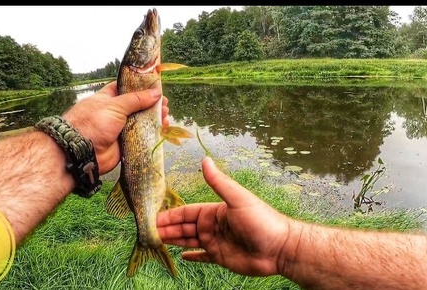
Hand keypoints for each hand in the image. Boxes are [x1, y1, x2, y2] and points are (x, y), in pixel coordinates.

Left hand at [62, 81, 169, 174]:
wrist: (82, 152)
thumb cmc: (93, 123)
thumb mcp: (115, 105)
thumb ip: (137, 99)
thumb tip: (156, 93)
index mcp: (108, 98)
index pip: (126, 88)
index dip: (141, 87)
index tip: (157, 87)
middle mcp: (114, 112)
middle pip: (137, 106)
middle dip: (152, 105)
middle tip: (164, 105)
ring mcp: (120, 128)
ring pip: (141, 122)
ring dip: (154, 119)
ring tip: (165, 116)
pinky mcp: (125, 144)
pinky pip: (141, 137)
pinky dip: (152, 134)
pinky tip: (162, 129)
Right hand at [157, 157, 292, 276]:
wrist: (280, 247)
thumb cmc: (261, 220)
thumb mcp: (237, 198)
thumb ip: (218, 182)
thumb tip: (205, 159)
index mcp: (212, 212)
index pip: (185, 213)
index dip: (168, 215)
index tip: (151, 218)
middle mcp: (211, 226)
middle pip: (182, 227)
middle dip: (165, 229)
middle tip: (146, 233)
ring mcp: (215, 242)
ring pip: (188, 240)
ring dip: (172, 240)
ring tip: (154, 242)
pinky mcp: (220, 257)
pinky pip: (202, 256)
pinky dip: (192, 256)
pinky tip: (181, 256)